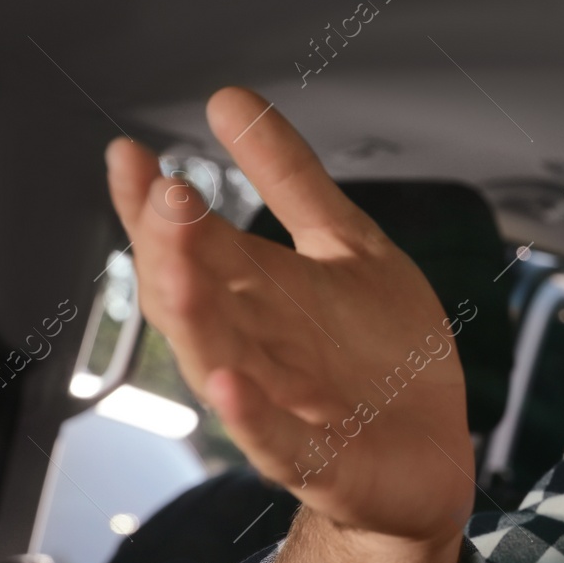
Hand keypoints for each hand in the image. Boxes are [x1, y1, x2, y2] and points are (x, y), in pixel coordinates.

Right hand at [104, 87, 474, 546]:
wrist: (433, 450)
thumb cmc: (383, 356)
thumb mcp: (349, 247)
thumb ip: (292, 180)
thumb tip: (230, 100)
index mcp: (256, 297)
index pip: (191, 246)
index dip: (154, 206)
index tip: (130, 153)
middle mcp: (256, 350)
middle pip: (197, 300)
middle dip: (176, 252)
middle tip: (167, 196)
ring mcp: (283, 408)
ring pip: (223, 364)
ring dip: (197, 320)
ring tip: (177, 270)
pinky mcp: (321, 461)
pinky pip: (277, 442)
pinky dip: (252, 416)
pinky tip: (229, 384)